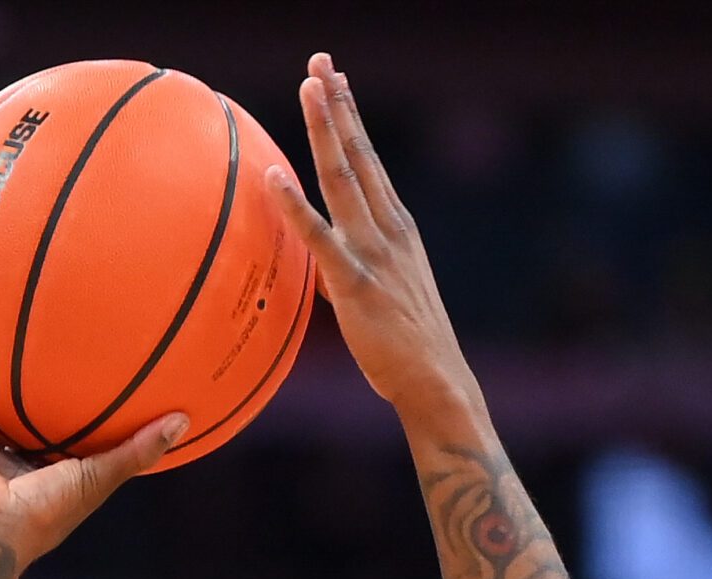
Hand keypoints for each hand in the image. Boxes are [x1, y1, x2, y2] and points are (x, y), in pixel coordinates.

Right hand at [0, 331, 184, 564]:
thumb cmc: (49, 512)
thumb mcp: (102, 476)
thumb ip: (139, 449)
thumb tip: (184, 418)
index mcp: (48, 462)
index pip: (62, 421)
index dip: (72, 394)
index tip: (84, 359)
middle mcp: (11, 449)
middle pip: (14, 402)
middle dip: (17, 373)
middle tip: (25, 329)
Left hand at [268, 52, 481, 421]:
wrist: (437, 383)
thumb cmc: (406, 347)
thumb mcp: (381, 295)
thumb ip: (347, 270)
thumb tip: (316, 264)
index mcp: (396, 227)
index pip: (369, 161)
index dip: (351, 118)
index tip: (337, 80)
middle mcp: (388, 229)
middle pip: (357, 155)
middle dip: (338, 106)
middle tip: (320, 62)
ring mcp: (374, 254)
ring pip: (344, 179)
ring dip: (325, 131)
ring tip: (308, 88)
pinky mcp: (356, 285)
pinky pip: (321, 240)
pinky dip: (295, 207)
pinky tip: (275, 177)